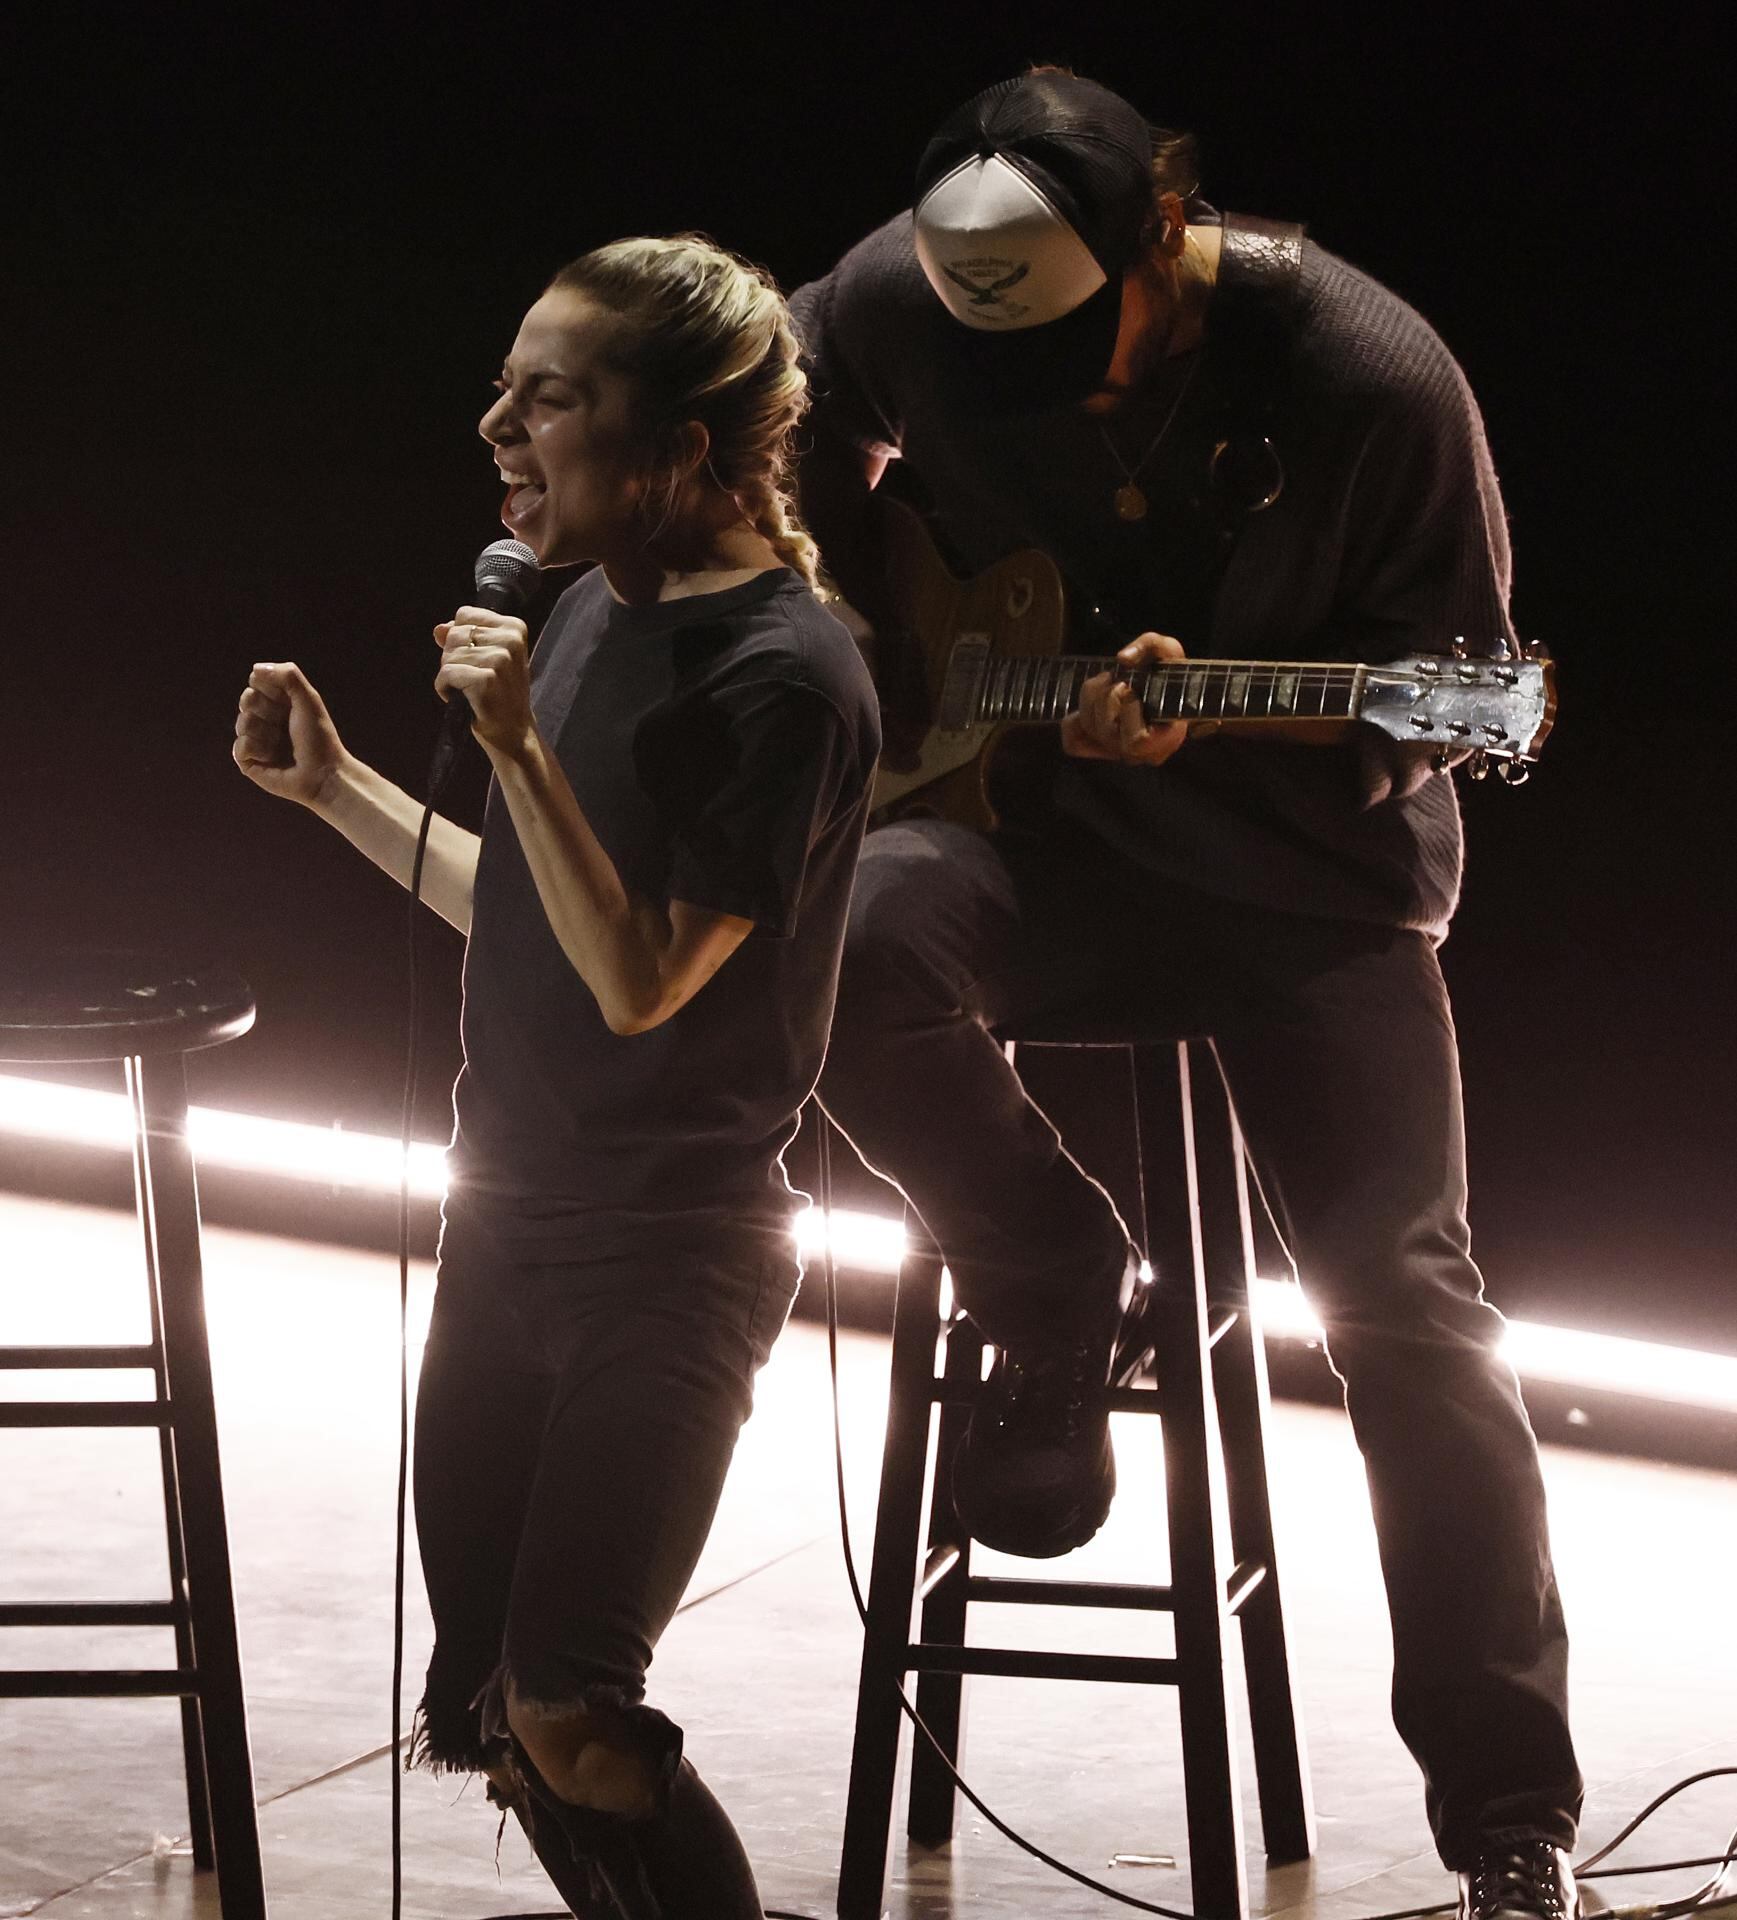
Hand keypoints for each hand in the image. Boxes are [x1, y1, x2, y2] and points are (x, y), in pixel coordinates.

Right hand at [234, 663, 347, 807]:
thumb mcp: (308, 699)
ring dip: (265, 733)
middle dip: (267, 710)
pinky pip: (239, 747)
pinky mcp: (249, 760)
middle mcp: (265, 717)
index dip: (271, 689)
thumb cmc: (318, 737)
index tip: (290, 702)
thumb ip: (288, 676)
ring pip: (242, 722)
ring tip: (282, 746)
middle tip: (286, 725)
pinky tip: (272, 759)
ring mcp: (256, 738)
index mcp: (278, 701)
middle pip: (246, 699)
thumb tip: (255, 669)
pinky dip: (257, 751)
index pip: (257, 680)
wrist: (323, 774)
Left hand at [434, 606, 533, 760]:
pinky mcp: (486, 680)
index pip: (465, 615)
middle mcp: (511, 640)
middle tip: (473, 679)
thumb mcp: (488, 658)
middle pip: (454, 635)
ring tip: (470, 690)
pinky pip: (446, 673)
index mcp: (514, 628)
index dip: (460, 639)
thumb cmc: (500, 694)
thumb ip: (462, 638)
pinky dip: (445, 688)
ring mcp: (500, 660)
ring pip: (448, 655)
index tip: (477, 660)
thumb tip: (439, 629)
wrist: (513, 732)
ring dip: (450, 676)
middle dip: (453, 658)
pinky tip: (461, 699)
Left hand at [1061, 630, 1189, 765]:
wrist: (1169, 693)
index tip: (1132, 687)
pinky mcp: (1099, 750)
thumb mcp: (1169, 651)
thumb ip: (1152, 646)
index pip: (1137, 741)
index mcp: (1166, 739)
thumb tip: (1122, 659)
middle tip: (1120, 680)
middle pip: (1107, 731)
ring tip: (1108, 683)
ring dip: (1092, 698)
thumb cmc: (1169, 675)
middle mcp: (1140, 755)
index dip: (1128, 707)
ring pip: (1089, 730)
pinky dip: (1074, 722)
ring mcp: (1119, 754)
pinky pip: (1073, 744)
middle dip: (1108, 695)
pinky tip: (1091, 703)